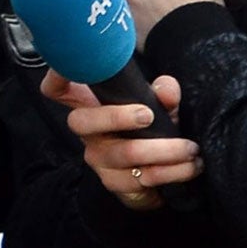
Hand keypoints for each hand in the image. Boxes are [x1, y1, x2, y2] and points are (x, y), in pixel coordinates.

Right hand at [42, 71, 198, 210]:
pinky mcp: (114, 182)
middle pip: (79, 121)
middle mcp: (87, 132)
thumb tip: (167, 91)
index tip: (68, 66)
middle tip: (149, 115)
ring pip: (123, 153)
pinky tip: (190, 167)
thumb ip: (162, 93)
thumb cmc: (149, 129)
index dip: (56, 76)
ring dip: (162, 150)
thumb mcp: (157, 105)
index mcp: (89, 105)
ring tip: (190, 148)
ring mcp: (97, 158)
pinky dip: (172, 172)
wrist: (154, 174)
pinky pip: (141, 178)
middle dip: (116, 117)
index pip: (57, 89)